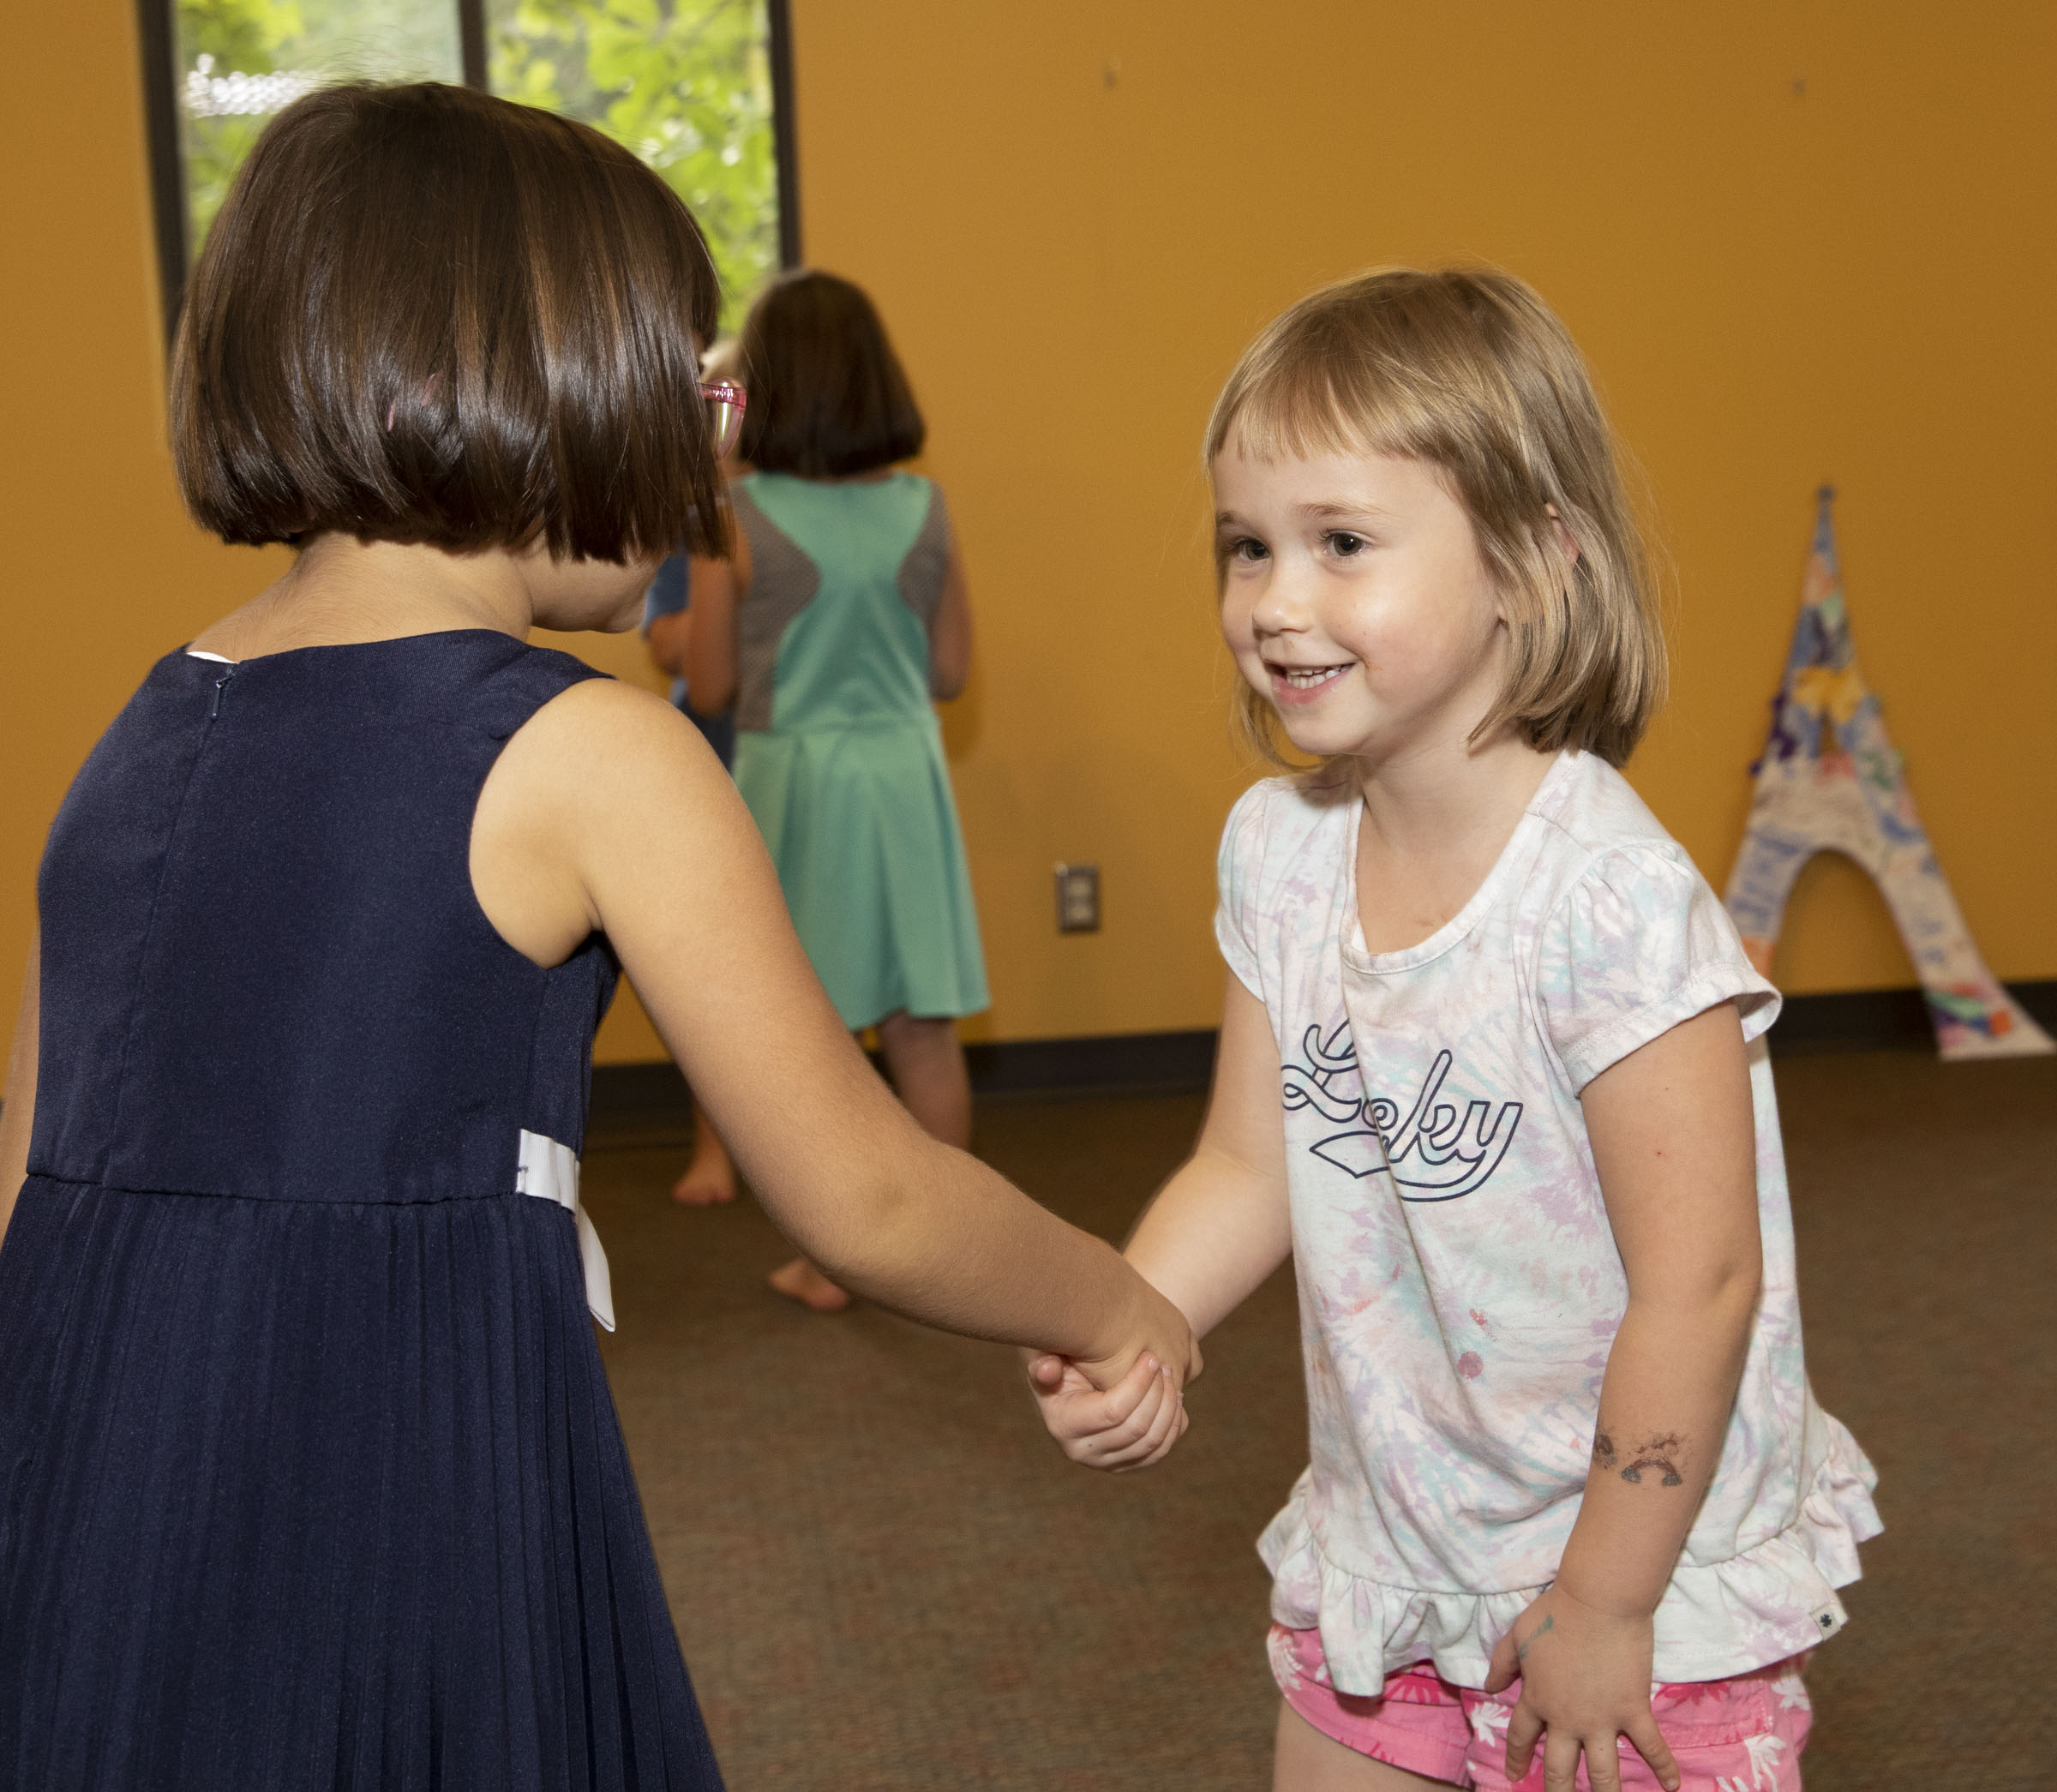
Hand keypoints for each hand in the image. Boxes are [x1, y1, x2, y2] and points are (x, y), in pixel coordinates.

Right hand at [1024, 1349, 1187, 1471]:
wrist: (1072, 1386)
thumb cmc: (1061, 1364)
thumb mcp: (1046, 1359)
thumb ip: (1044, 1363)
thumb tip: (1048, 1369)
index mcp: (1064, 1425)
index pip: (1113, 1411)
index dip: (1138, 1384)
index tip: (1150, 1357)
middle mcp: (1083, 1452)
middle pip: (1137, 1429)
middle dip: (1158, 1393)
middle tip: (1164, 1364)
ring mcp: (1107, 1463)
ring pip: (1152, 1444)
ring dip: (1169, 1408)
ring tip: (1170, 1377)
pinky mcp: (1126, 1465)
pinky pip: (1159, 1452)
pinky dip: (1173, 1425)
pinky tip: (1174, 1397)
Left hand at [1483, 1585, 1679, 1791]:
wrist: (1597, 1601)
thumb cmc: (1555, 1613)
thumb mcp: (1517, 1635)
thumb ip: (1501, 1663)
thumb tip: (1490, 1687)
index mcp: (1537, 1699)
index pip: (1521, 1737)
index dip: (1517, 1759)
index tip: (1514, 1777)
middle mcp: (1566, 1718)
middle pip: (1560, 1767)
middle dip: (1558, 1791)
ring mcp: (1602, 1718)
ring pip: (1603, 1771)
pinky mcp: (1633, 1710)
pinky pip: (1651, 1746)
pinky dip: (1664, 1768)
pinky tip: (1672, 1787)